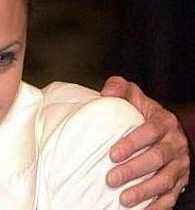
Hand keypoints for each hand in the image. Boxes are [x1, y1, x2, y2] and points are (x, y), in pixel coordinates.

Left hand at [101, 76, 189, 208]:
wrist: (163, 128)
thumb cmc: (141, 111)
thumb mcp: (132, 95)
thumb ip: (119, 88)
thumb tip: (106, 93)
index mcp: (164, 121)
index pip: (150, 131)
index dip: (132, 143)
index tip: (112, 154)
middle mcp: (175, 143)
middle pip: (156, 159)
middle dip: (133, 170)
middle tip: (111, 179)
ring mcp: (180, 164)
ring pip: (165, 180)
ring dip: (144, 191)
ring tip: (123, 199)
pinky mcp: (180, 181)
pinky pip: (171, 196)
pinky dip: (158, 206)